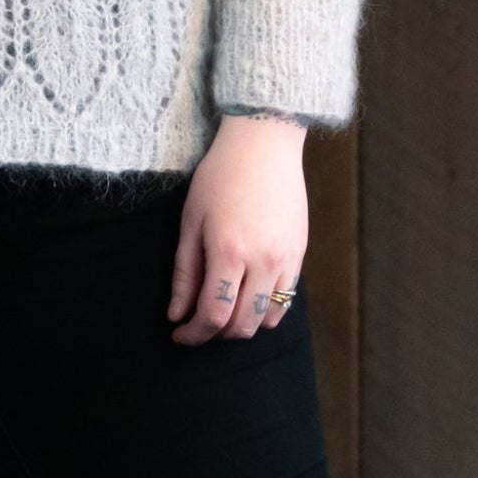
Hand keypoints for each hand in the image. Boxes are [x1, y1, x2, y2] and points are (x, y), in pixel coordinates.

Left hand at [166, 114, 307, 342]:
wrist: (263, 143)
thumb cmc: (220, 175)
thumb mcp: (192, 220)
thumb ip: (185, 273)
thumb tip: (177, 315)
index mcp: (229, 251)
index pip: (213, 315)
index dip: (193, 334)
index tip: (179, 334)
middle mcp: (263, 262)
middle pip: (241, 326)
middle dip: (215, 334)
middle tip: (198, 321)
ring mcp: (287, 260)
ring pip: (267, 320)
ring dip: (242, 325)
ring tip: (225, 308)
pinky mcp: (300, 255)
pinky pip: (287, 301)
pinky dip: (266, 311)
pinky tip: (249, 296)